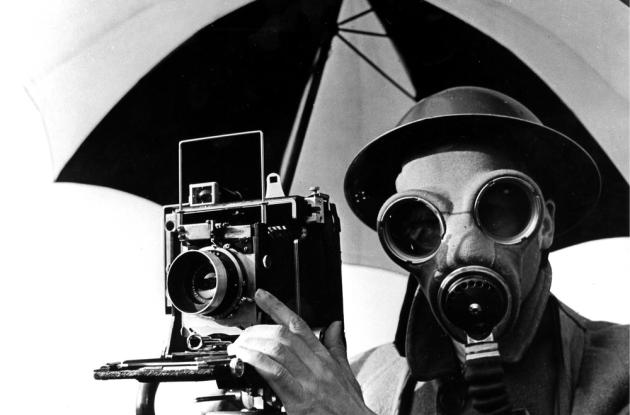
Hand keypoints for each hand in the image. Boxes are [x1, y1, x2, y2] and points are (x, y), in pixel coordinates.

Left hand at [226, 289, 374, 414]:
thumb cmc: (350, 408)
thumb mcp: (348, 374)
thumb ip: (337, 348)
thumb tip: (335, 325)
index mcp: (325, 359)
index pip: (299, 325)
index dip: (278, 307)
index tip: (261, 296)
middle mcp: (317, 367)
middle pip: (284, 335)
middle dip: (259, 330)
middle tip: (243, 332)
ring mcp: (308, 383)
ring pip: (279, 350)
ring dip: (254, 344)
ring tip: (240, 345)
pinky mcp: (300, 402)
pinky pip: (277, 374)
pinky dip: (259, 362)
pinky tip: (246, 359)